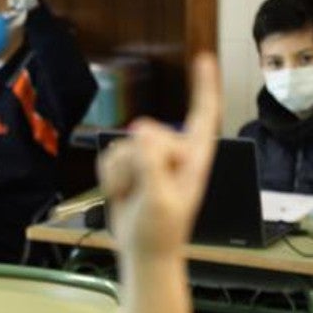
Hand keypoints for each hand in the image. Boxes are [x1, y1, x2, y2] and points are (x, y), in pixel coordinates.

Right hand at [98, 53, 220, 260]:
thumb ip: (152, 163)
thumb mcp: (160, 199)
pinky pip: (108, 155)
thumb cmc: (159, 232)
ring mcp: (150, 158)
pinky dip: (108, 176)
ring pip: (123, 145)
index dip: (203, 86)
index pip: (202, 116)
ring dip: (121, 174)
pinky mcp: (128, 165)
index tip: (205, 58)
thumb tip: (141, 129)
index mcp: (195, 158)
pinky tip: (120, 193)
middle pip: (147, 134)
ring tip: (133, 198)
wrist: (141, 254)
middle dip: (137, 163)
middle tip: (144, 195)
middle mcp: (174, 153)